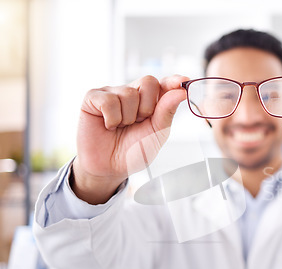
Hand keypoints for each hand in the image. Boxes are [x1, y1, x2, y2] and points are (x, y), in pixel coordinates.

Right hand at [73, 75, 187, 203]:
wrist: (110, 168)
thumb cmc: (133, 151)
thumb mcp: (156, 134)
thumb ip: (167, 111)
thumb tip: (181, 91)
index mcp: (150, 101)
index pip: (164, 84)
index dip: (173, 81)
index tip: (184, 81)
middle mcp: (132, 93)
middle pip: (148, 82)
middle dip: (147, 107)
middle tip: (138, 123)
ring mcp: (112, 93)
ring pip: (128, 93)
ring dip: (128, 117)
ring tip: (121, 127)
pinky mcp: (93, 98)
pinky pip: (108, 100)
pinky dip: (112, 118)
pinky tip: (108, 125)